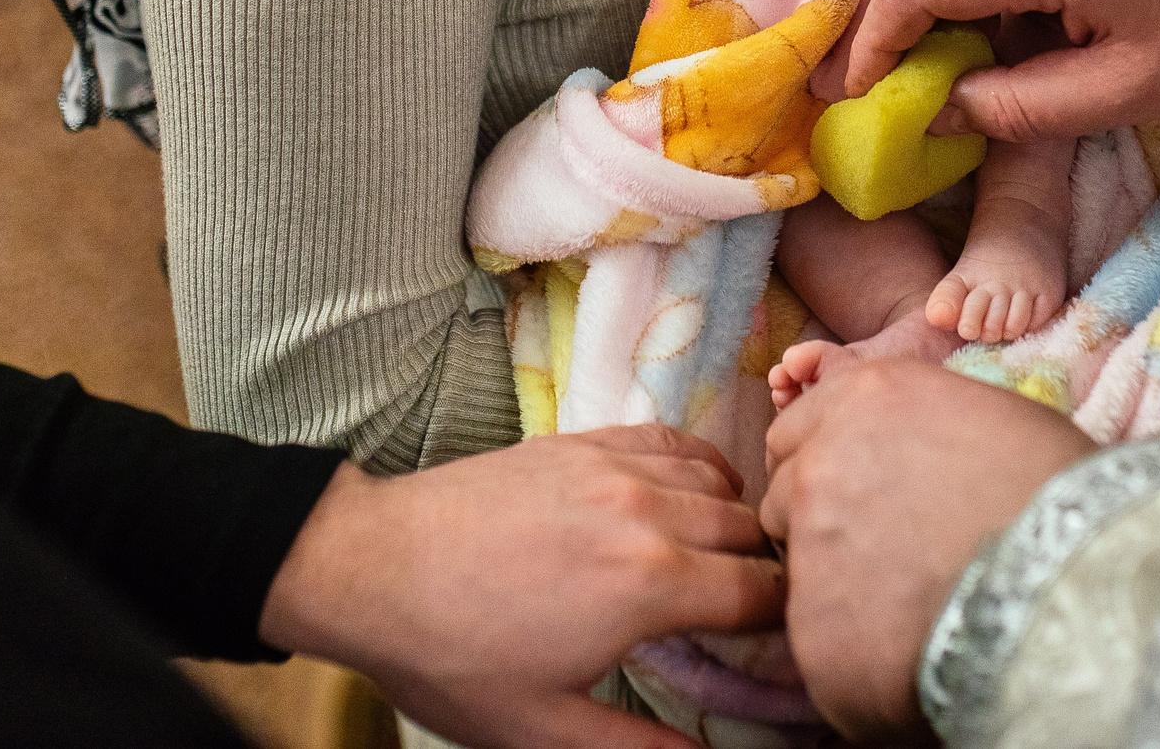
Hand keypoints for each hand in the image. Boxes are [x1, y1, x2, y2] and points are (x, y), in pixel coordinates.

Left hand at [261, 428, 784, 748]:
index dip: (787, 622)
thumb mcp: (543, 730)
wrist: (371, 569)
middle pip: (750, 530)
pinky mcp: (580, 441)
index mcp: (648, 584)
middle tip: (759, 610)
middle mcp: (645, 511)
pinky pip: (671, 439)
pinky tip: (695, 494)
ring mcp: (612, 466)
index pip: (761, 592)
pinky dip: (700, 466)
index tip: (788, 645)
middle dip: (768, 571)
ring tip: (728, 560)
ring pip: (718, 481)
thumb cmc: (454, 656)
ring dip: (736, 519)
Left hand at [761, 361, 1095, 740]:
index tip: (855, 498)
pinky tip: (911, 656)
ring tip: (904, 610)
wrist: (1080, 582)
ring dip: (832, 587)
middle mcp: (822, 461)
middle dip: (819, 526)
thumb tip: (907, 455)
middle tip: (881, 560)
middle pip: (784, 497)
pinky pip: (819, 640)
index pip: (796, 430)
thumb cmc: (1064, 496)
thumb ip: (919, 428)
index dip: (823, 466)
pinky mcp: (813, 628)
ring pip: (796, 569)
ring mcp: (810, 543)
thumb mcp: (989, 419)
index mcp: (866, 397)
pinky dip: (854, 654)